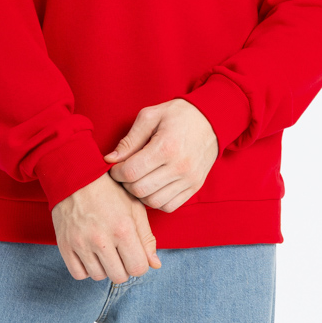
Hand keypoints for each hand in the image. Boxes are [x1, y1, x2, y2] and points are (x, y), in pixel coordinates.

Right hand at [51, 172, 161, 282]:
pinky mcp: (64, 245)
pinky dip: (86, 269)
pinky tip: (90, 255)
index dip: (139, 264)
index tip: (134, 254)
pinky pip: (78, 274)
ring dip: (104, 268)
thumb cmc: (109, 191)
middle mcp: (101, 239)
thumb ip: (146, 238)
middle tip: (119, 253)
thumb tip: (155, 265)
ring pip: (98, 276)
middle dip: (123, 268)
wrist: (76, 177)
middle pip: (119, 276)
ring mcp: (80, 243)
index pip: (138, 269)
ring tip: (104, 251)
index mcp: (123, 229)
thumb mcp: (134, 209)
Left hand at [104, 98, 218, 211]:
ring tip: (139, 180)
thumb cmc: (178, 115)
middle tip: (125, 173)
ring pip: (153, 202)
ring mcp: (189, 179)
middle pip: (140, 190)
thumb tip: (109, 159)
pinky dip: (156, 201)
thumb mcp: (150, 117)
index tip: (116, 167)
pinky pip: (169, 206)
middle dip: (125, 184)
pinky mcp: (195, 187)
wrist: (212, 119)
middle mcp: (179, 167)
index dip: (116, 172)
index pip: (131, 172)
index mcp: (166, 147)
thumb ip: (129, 140)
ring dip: (140, 194)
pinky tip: (153, 187)